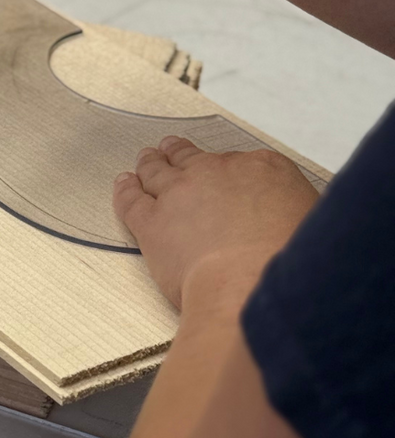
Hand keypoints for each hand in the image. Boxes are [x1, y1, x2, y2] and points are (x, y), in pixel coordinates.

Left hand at [113, 137, 318, 307]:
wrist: (250, 288)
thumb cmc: (287, 266)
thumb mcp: (313, 226)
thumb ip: (296, 211)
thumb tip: (292, 218)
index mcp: (263, 170)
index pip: (239, 161)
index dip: (227, 169)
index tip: (223, 171)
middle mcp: (216, 173)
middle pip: (191, 157)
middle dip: (180, 153)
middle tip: (171, 149)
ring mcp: (179, 194)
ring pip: (157, 171)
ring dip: (149, 163)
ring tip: (146, 159)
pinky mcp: (151, 222)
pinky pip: (130, 199)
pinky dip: (124, 190)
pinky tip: (123, 185)